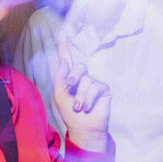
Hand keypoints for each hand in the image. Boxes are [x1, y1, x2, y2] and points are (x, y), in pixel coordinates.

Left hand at [53, 37, 110, 151]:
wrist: (84, 128)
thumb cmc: (70, 114)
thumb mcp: (59, 95)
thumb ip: (60, 78)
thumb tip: (64, 62)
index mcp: (69, 79)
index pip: (67, 61)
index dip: (64, 47)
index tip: (61, 33)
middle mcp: (82, 79)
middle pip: (78, 67)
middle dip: (73, 79)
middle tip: (71, 90)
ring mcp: (94, 83)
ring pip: (86, 80)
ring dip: (80, 97)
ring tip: (79, 108)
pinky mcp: (103, 89)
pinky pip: (95, 87)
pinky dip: (88, 99)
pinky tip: (87, 108)